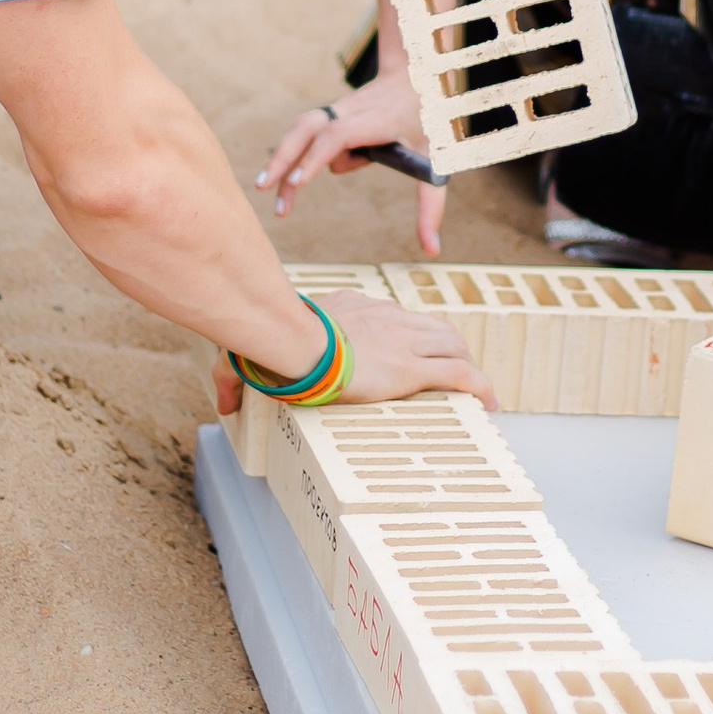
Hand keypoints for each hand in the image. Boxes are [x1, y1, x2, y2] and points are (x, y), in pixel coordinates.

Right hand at [211, 291, 484, 419]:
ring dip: (466, 364)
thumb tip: (221, 401)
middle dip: (449, 346)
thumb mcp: (251, 356)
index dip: (405, 334)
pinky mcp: (411, 369)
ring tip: (475, 390)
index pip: (389, 318)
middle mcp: (385, 320)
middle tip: (456, 369)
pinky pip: (458, 375)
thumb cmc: (270, 346)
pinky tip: (491, 402)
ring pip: (452, 345)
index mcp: (351, 312)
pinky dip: (479, 387)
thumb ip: (234, 377)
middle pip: (431, 326)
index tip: (406, 351)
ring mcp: (402, 342)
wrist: (293, 342)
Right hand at [259, 66, 446, 253]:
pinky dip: (292, 152)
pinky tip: (290, 183)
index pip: (338, 135)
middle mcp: (351, 111)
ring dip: (280, 156)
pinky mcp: (330, 114)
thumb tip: (431, 250)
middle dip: (282, 155)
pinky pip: (306, 132)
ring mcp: (337, 110)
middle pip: (306, 126)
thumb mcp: (437, 163)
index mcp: (376, 121)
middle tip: (262, 188)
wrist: (419, 78)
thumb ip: (431, 207)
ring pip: (300, 127)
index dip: (314, 156)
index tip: (297, 182)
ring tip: (268, 193)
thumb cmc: (429, 124)